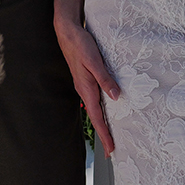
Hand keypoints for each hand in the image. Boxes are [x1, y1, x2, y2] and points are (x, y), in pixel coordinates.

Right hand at [55, 11, 121, 155]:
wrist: (68, 32)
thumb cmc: (81, 45)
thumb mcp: (94, 61)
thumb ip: (105, 78)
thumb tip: (116, 96)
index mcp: (86, 89)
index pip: (97, 118)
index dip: (105, 134)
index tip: (111, 149)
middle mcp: (85, 91)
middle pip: (96, 118)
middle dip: (104, 135)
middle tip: (111, 152)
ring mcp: (85, 86)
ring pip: (96, 110)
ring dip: (103, 125)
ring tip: (110, 137)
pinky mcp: (87, 80)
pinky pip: (96, 101)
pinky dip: (102, 111)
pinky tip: (107, 111)